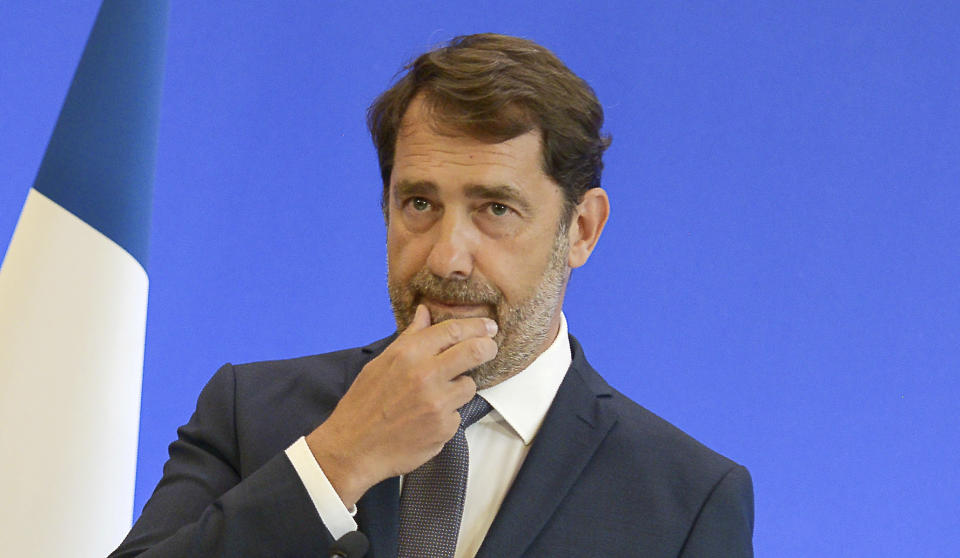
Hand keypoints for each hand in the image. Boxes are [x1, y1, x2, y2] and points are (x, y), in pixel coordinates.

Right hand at [305, 304, 497, 507]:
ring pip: (469, 385)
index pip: (453, 330)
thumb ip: (410, 338)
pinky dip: (447, 415)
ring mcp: (437, 403)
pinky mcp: (444, 427)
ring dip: (460, 388)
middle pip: (475, 351)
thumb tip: (425, 312)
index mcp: (408, 354)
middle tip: (489, 348)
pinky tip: (427, 419)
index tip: (488, 326)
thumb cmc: (363, 405)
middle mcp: (425, 375)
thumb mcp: (381, 363)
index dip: (476, 326)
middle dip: (487, 347)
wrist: (353, 447)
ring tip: (437, 396)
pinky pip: (458, 414)